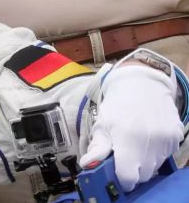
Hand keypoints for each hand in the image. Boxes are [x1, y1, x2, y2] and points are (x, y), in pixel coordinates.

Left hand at [80, 65, 183, 190]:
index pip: (128, 177)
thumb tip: (87, 165)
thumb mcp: (102, 125)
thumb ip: (97, 148)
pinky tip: (147, 138)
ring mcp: (167, 141)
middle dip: (132, 170)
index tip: (116, 173)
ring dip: (144, 161)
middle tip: (123, 155)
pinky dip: (155, 153)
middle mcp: (151, 143)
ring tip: (135, 143)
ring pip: (155, 166)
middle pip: (143, 175)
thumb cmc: (118, 106)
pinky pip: (165, 156)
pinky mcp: (176, 138)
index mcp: (128, 140)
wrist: (143, 84)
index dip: (121, 179)